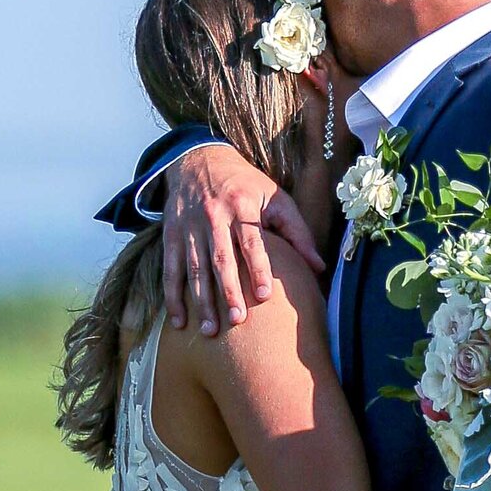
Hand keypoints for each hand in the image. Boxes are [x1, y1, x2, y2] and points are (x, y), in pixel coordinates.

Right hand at [162, 144, 327, 334]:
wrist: (198, 159)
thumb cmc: (246, 184)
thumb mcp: (275, 197)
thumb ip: (297, 232)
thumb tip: (319, 267)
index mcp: (242, 205)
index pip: (251, 241)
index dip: (257, 268)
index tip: (264, 295)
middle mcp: (213, 216)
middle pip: (221, 258)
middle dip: (228, 291)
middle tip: (238, 321)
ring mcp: (189, 226)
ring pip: (194, 268)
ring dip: (201, 301)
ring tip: (210, 331)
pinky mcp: (171, 235)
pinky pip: (171, 269)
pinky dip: (173, 296)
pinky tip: (180, 321)